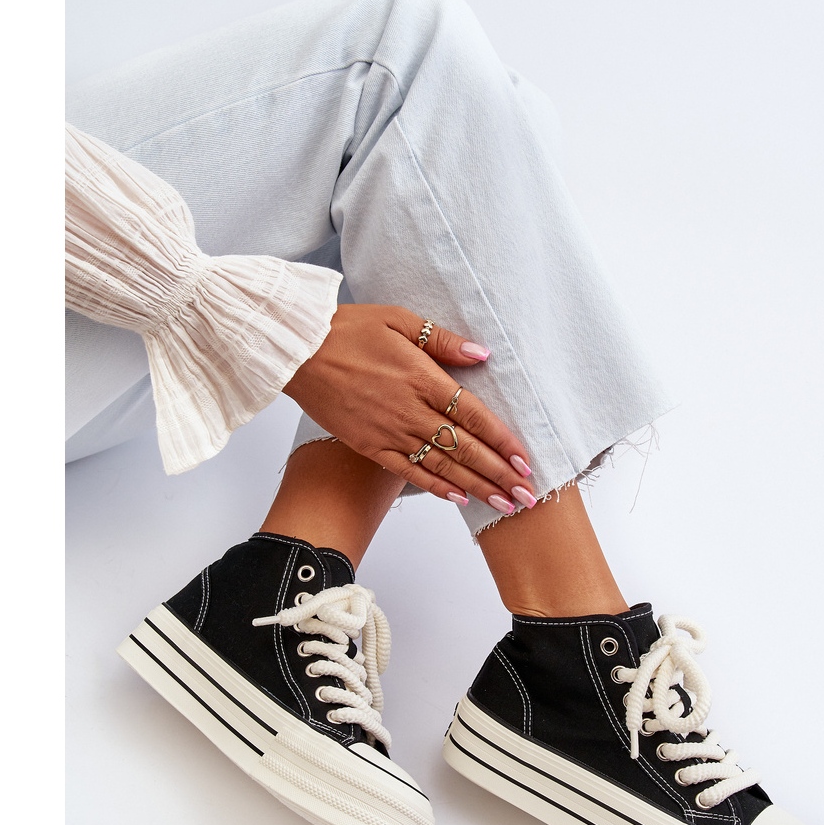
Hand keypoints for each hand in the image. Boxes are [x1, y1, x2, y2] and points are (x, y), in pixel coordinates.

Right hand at [285, 305, 534, 510]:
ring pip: (441, 466)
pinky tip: (457, 498)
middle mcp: (409, 410)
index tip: (525, 462)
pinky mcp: (368, 445)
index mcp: (421, 378)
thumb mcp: (399, 319)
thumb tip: (482, 355)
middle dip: (499, 474)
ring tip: (503, 505)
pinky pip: (407, 471)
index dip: (502, 441)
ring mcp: (388, 431)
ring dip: (475, 487)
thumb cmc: (348, 329)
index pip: (473, 415)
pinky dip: (434, 486)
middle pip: (464, 448)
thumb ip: (443, 341)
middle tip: (527, 496)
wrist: (296, 349)